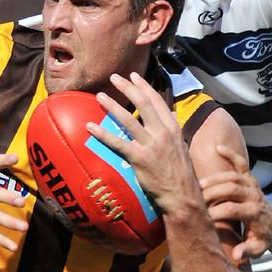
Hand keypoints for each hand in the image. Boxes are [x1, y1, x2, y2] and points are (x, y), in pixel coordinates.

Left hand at [86, 72, 201, 217]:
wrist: (182, 195)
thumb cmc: (180, 174)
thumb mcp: (181, 147)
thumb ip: (172, 131)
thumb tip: (167, 118)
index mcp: (173, 128)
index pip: (157, 100)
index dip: (144, 86)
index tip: (134, 76)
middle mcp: (163, 132)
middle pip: (142, 103)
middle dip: (127, 87)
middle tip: (114, 78)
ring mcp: (151, 145)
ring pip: (128, 119)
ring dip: (112, 105)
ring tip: (100, 96)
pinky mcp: (139, 158)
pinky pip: (117, 142)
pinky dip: (102, 134)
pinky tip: (90, 127)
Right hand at [198, 145, 271, 261]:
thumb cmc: (263, 239)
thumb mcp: (258, 250)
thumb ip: (247, 252)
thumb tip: (236, 255)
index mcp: (255, 213)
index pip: (232, 209)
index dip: (215, 212)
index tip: (200, 217)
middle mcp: (254, 196)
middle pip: (230, 189)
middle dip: (210, 193)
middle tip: (192, 198)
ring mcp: (253, 185)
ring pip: (232, 176)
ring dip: (213, 178)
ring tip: (195, 184)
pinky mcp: (251, 179)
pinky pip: (242, 163)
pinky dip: (231, 154)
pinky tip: (218, 148)